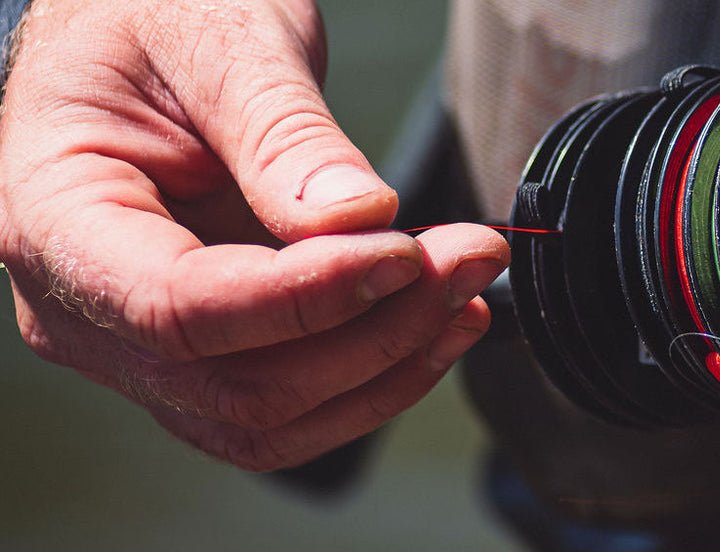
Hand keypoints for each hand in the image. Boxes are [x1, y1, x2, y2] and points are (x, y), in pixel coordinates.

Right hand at [0, 0, 505, 470]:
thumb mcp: (219, 41)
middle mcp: (83, 307)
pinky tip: (438, 315)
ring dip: (388, 365)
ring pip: (271, 417)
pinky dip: (375, 374)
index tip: (405, 253)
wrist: (135, 32)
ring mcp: (140, 344)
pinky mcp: (205, 352)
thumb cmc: (150, 20)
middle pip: (236, 383)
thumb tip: (359, 217)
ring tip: (465, 285)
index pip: (178, 306)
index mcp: (52, 220)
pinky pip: (289, 405)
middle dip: (373, 333)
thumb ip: (283, 132)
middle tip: (467, 254)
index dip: (305, 298)